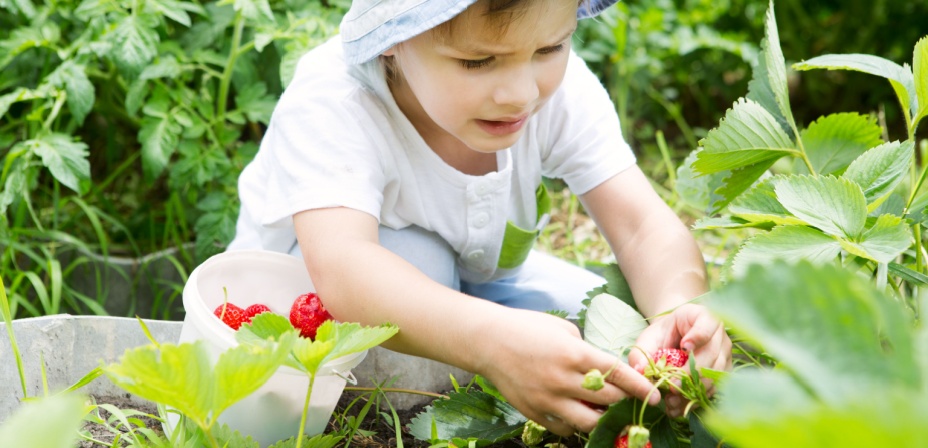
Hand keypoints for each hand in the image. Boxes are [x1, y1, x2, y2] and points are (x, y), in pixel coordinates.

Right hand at [474, 308, 659, 435]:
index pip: (618, 374)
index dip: (641, 387)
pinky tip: (575, 414)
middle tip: (631, 403)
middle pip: (609, 400)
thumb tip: (602, 368)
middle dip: (625, 402)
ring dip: (602, 418)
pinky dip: (574, 425)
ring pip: (589, 422)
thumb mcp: (563, 328)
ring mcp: (547, 399)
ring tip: (605, 412)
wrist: (488, 340)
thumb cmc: (527, 327)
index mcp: (575, 354)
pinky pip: (563, 429)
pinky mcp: (533, 411)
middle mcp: (563, 379)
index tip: (655, 396)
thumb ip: (585, 349)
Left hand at [628, 303, 730, 416]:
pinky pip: (713, 388)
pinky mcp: (723, 373)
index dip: (698, 336)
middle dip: (691, 372)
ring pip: (714, 374)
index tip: (685, 347)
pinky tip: (678, 406)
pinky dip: (695, 399)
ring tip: (672, 400)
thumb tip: (640, 371)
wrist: (674, 339)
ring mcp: (724, 354)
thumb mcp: (649, 338)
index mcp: (702, 317)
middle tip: (672, 385)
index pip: (707, 324)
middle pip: (711, 354)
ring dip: (693, 389)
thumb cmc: (662, 335)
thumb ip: (642, 352)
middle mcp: (719, 335)